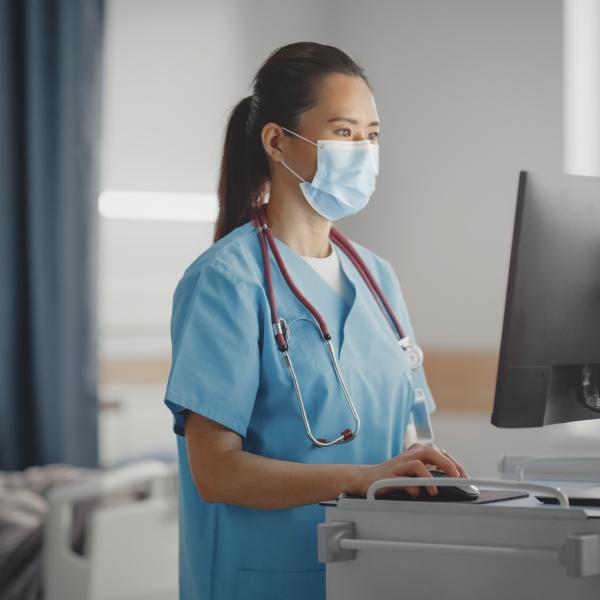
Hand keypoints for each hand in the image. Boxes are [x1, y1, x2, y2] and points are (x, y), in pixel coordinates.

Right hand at [349, 444, 468, 498]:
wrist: (365, 479)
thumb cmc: (391, 478)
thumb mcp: (412, 475)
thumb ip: (428, 476)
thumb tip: (448, 484)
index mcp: (416, 453)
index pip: (440, 453)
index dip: (454, 464)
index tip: (464, 477)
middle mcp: (410, 454)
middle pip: (433, 451)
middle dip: (449, 464)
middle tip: (459, 478)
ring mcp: (401, 462)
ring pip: (422, 458)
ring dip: (432, 474)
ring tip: (437, 489)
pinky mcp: (391, 472)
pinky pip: (407, 474)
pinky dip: (415, 483)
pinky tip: (419, 492)